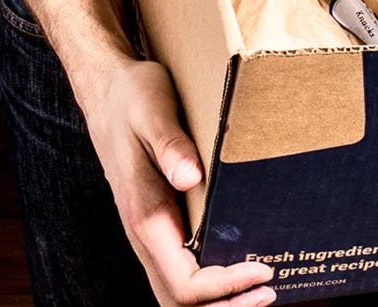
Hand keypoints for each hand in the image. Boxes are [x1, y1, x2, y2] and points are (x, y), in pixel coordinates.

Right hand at [83, 59, 276, 306]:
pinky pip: (180, 271)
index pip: (185, 282)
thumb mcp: (153, 111)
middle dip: (226, 306)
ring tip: (261, 289)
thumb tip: (190, 177)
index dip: (225, 287)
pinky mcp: (157, 226)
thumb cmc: (133, 98)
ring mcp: (149, 233)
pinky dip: (211, 284)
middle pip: (179, 301)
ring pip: (178, 291)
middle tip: (270, 291)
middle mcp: (144, 234)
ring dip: (218, 301)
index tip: (263, 268)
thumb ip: (170, 145)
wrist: (107, 91)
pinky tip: (239, 267)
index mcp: (146, 216)